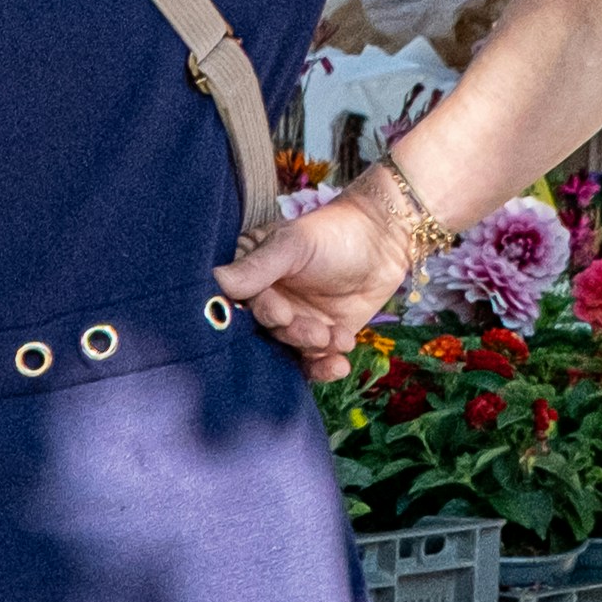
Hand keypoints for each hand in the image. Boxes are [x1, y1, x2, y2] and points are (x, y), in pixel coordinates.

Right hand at [213, 191, 410, 380]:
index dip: (258, 313)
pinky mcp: (318, 339)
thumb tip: (217, 280)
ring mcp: (292, 322)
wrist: (384, 241)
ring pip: (289, 349)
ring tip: (337, 339)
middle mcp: (266, 301)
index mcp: (250, 275)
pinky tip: (340, 365)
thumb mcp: (293, 244)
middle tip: (317, 332)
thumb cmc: (333, 233)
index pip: (239, 303)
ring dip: (313, 349)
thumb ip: (259, 266)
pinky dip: (324, 368)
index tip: (280, 314)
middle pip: (265, 331)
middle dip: (293, 334)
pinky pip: (312, 362)